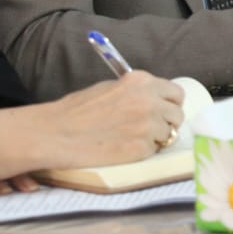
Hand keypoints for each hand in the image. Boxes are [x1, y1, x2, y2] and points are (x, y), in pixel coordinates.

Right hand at [0, 71, 184, 179]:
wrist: (54, 133)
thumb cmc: (76, 111)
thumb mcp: (111, 87)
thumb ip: (137, 91)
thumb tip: (155, 99)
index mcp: (141, 81)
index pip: (176, 93)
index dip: (170, 104)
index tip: (164, 111)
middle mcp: (149, 100)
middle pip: (177, 114)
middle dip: (168, 122)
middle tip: (151, 129)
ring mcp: (147, 125)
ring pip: (168, 134)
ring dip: (155, 138)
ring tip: (131, 139)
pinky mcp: (140, 148)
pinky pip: (153, 151)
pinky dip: (142, 152)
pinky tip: (123, 148)